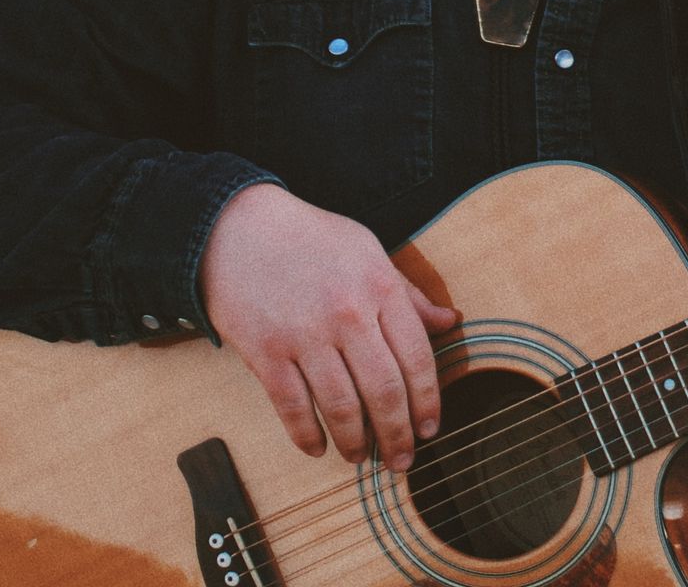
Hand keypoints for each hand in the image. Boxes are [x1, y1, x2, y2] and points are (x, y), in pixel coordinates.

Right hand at [198, 183, 458, 469]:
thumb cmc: (309, 239)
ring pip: (342, 407)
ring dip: (355, 443)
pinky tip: (318, 447)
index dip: (428, 401)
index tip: (429, 428)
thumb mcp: (367, 251)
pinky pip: (293, 408)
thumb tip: (449, 323)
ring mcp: (304, 335)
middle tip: (401, 461)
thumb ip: (408, 292)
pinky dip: (307, 436)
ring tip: (360, 458)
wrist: (237, 226)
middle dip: (397, 435)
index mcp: (379, 287)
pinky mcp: (265, 352)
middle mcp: (348, 314)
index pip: (417, 357)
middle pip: (385, 391)